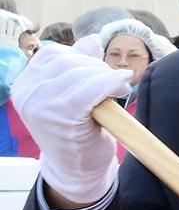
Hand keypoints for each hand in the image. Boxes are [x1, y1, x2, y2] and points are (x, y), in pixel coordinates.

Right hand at [12, 46, 131, 204]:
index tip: (103, 72)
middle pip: (68, 61)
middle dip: (99, 67)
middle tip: (118, 83)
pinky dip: (108, 83)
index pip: (55, 54)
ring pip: (79, 73)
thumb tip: (92, 39)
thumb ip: (79, 68)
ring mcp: (39, 105)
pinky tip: (122, 84)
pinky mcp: (59, 117)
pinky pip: (87, 90)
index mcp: (26, 84)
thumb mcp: (75, 95)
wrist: (77, 170)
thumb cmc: (78, 132)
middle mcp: (27, 92)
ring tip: (120, 90)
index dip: (84, 57)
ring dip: (107, 76)